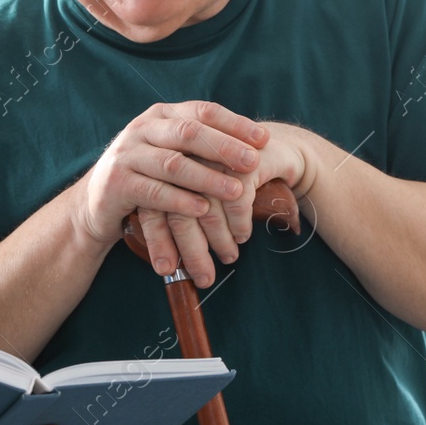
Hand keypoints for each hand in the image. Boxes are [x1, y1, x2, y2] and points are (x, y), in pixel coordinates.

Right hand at [72, 101, 269, 286]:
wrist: (97, 202)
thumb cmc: (148, 176)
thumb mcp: (172, 152)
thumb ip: (201, 144)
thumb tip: (256, 143)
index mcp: (161, 115)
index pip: (203, 111)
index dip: (235, 123)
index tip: (264, 140)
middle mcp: (142, 128)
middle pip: (189, 132)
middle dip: (225, 147)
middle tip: (254, 162)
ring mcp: (127, 154)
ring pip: (173, 162)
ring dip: (208, 177)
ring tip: (236, 191)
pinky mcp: (117, 183)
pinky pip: (153, 191)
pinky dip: (180, 200)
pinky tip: (202, 208)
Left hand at [148, 123, 315, 278]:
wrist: (273, 146)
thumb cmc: (228, 178)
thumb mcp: (201, 192)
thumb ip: (178, 214)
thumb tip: (165, 265)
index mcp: (164, 163)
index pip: (152, 206)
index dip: (158, 240)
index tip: (165, 270)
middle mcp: (184, 156)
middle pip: (178, 211)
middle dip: (192, 250)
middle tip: (204, 278)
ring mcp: (212, 154)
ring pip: (207, 208)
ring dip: (218, 240)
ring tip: (228, 257)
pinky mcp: (242, 156)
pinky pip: (236, 201)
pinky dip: (239, 224)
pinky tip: (242, 236)